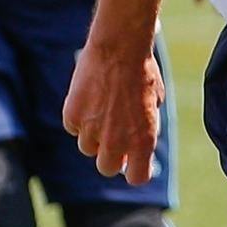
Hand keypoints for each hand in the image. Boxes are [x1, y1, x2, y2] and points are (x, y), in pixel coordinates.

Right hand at [64, 40, 165, 183]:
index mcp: (143, 140)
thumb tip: (136, 142)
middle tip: (113, 139)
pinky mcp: (72, 116)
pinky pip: (73, 128)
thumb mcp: (154, 103)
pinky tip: (89, 100)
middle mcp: (116, 141)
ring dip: (93, 136)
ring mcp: (92, 130)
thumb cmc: (142, 73)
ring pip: (87, 147)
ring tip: (102, 111)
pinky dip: (79, 119)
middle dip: (110, 157)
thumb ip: (145, 127)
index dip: (134, 171)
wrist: (120, 49)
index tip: (133, 162)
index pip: (136, 177)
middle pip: (106, 167)